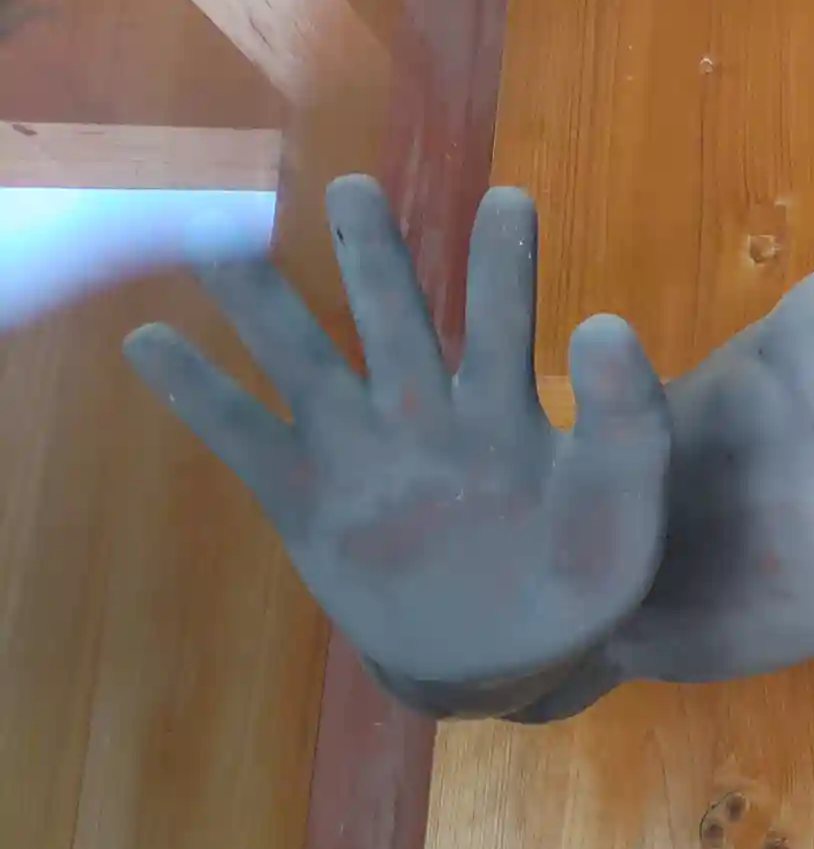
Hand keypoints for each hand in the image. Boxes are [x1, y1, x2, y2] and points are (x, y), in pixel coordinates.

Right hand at [125, 176, 669, 691]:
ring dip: (263, 302)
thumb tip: (609, 322)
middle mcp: (425, 408)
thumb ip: (629, 421)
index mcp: (506, 404)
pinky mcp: (307, 501)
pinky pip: (246, 439)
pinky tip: (149, 341)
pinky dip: (200, 394)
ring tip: (214, 234)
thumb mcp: (624, 503)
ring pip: (306, 360)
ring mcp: (361, 450)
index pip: (506, 316)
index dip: (504, 261)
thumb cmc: (578, 573)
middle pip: (394, 316)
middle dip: (373, 254)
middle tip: (355, 187)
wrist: (510, 661)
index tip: (508, 200)